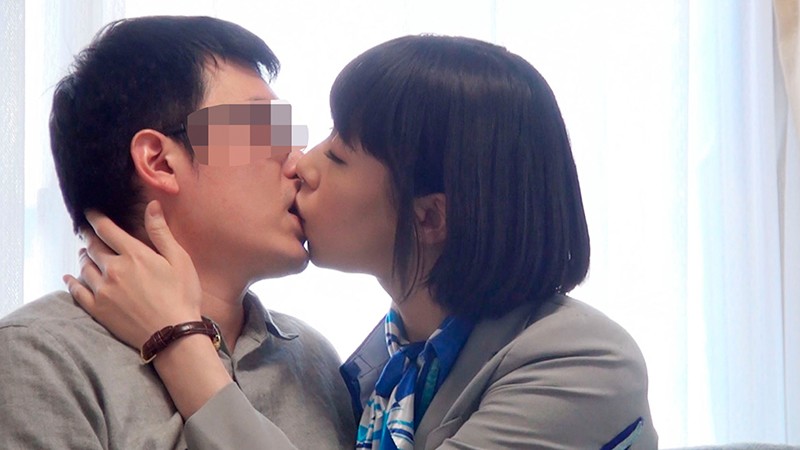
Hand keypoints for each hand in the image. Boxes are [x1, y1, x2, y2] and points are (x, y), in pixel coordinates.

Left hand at [64, 200, 202, 348]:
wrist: (173, 334)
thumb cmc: (182, 296)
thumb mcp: (179, 260)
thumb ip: (161, 232)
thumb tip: (152, 205)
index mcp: (133, 254)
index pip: (106, 229)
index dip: (96, 218)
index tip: (90, 213)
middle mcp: (113, 269)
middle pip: (92, 247)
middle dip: (88, 236)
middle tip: (85, 232)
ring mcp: (103, 290)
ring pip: (84, 267)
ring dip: (83, 257)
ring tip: (85, 253)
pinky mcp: (98, 310)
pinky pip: (77, 292)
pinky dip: (71, 283)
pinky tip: (69, 278)